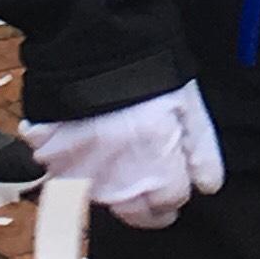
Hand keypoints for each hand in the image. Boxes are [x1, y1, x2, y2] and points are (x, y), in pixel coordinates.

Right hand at [27, 85, 222, 228]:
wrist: (97, 44)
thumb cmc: (149, 71)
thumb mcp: (190, 107)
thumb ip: (202, 153)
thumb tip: (208, 188)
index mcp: (155, 176)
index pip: (170, 204)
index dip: (175, 187)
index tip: (172, 172)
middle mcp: (116, 188)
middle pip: (136, 215)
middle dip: (147, 200)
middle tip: (147, 166)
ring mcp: (80, 177)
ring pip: (103, 198)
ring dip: (113, 183)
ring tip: (117, 143)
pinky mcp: (51, 161)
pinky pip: (64, 176)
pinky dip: (76, 163)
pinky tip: (85, 136)